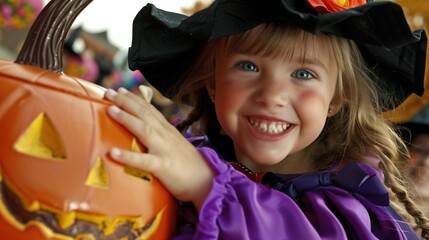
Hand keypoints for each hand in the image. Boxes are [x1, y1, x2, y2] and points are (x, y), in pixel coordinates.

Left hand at [104, 88, 213, 208]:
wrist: (206, 181)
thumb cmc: (188, 165)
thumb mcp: (174, 144)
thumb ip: (161, 135)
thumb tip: (147, 128)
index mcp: (167, 130)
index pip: (150, 109)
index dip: (134, 99)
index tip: (121, 90)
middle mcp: (165, 135)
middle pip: (144, 114)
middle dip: (125, 102)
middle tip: (108, 92)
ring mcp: (164, 150)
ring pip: (143, 130)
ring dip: (126, 119)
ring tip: (110, 110)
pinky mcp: (163, 166)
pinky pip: (144, 161)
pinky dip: (128, 156)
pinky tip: (113, 152)